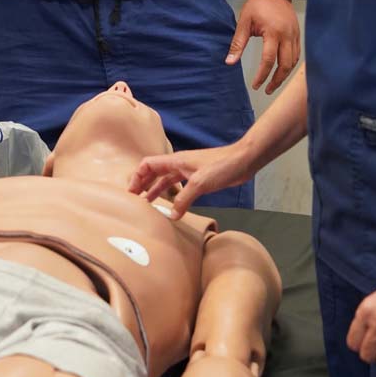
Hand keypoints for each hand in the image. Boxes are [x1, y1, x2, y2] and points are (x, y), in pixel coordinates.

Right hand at [128, 142, 251, 219]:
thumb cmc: (222, 165)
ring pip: (166, 180)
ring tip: (147, 203)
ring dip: (155, 190)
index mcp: (175, 161)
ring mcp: (189, 171)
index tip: (131, 192)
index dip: (137, 176)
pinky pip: (179, 186)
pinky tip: (172, 205)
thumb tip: (171, 216)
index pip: (148, 165)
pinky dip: (172, 195)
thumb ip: (184, 200)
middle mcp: (179, 164)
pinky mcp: (198, 178)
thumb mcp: (200, 183)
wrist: (243, 161)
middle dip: (142, 184)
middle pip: (154, 172)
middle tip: (134, 199)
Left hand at [226, 0, 299, 92]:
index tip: (256, 84)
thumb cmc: (258, 4)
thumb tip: (230, 61)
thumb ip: (238, 44)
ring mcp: (295, 35)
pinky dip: (290, 65)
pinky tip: (283, 70)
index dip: (262, 75)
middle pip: (285, 65)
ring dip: (284, 75)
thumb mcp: (244, 22)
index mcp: (273, 32)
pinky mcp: (298, 34)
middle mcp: (287, 35)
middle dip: (276, 80)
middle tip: (267, 89)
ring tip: (274, 83)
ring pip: (293, 62)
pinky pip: (297, 54)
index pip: (269, 60)